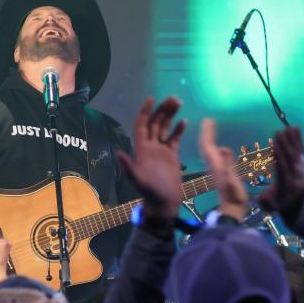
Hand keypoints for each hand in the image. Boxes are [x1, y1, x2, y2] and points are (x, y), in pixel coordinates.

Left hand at [116, 97, 186, 218]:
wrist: (163, 204)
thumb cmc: (150, 193)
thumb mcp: (138, 180)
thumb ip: (129, 167)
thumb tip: (119, 153)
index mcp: (142, 149)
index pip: (142, 125)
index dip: (145, 112)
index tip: (152, 98)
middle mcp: (150, 147)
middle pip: (155, 123)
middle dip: (162, 110)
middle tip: (173, 98)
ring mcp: (161, 151)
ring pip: (165, 128)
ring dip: (170, 115)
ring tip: (178, 102)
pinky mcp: (172, 156)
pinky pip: (174, 139)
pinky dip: (178, 129)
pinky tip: (184, 121)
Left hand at [199, 118, 247, 219]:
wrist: (231, 211)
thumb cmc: (234, 197)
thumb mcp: (233, 181)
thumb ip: (228, 166)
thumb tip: (224, 149)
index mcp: (215, 164)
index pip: (208, 145)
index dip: (207, 132)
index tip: (208, 120)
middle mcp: (214, 164)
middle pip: (206, 145)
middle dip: (206, 132)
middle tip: (208, 120)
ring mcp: (216, 169)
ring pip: (209, 150)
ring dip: (209, 138)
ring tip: (211, 128)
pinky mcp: (220, 173)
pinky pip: (215, 156)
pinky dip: (215, 148)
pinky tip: (219, 147)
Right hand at [257, 126, 303, 214]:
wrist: (299, 201)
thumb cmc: (280, 202)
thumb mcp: (272, 206)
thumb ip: (266, 203)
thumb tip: (262, 197)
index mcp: (287, 183)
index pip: (283, 168)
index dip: (280, 158)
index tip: (275, 146)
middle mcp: (295, 173)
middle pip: (290, 158)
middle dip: (285, 145)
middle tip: (279, 132)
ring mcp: (300, 167)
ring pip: (296, 151)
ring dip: (292, 139)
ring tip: (287, 127)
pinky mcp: (302, 161)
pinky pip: (301, 149)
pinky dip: (299, 138)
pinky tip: (295, 127)